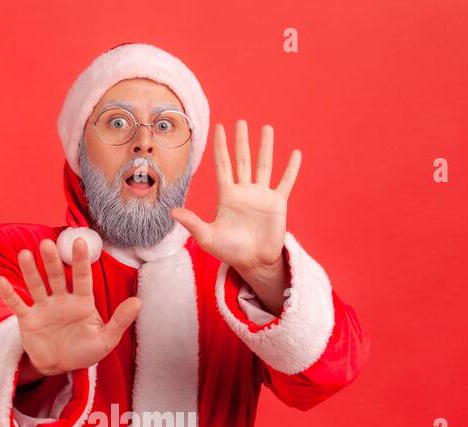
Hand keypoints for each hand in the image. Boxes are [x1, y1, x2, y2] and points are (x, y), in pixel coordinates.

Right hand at [0, 237, 141, 377]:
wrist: (61, 367)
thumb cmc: (85, 351)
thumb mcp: (106, 340)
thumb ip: (120, 321)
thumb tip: (138, 302)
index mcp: (82, 302)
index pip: (82, 278)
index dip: (80, 261)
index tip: (80, 242)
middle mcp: (61, 300)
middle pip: (56, 277)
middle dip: (52, 261)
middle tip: (48, 244)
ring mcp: (44, 308)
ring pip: (36, 285)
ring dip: (30, 271)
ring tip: (25, 254)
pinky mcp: (28, 320)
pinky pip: (18, 305)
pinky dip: (9, 295)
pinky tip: (1, 282)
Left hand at [169, 119, 300, 279]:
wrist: (253, 262)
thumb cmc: (229, 251)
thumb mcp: (207, 237)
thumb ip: (192, 222)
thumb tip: (171, 211)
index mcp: (227, 195)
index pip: (223, 165)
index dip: (220, 146)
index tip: (219, 128)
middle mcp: (244, 191)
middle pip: (242, 159)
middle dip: (241, 141)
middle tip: (240, 122)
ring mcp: (262, 195)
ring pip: (264, 165)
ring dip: (265, 147)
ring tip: (266, 128)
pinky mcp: (277, 203)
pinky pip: (285, 182)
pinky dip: (291, 169)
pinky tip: (296, 154)